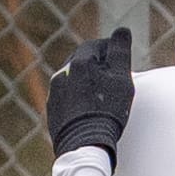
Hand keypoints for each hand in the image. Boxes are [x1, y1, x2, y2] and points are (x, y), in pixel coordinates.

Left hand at [46, 29, 134, 158]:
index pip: (96, 46)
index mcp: (79, 62)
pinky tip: (89, 109)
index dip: (110, 50)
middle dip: (96, 65)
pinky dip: (77, 98)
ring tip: (101, 95)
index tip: (120, 59)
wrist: (85, 144)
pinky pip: (66, 97)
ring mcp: (55, 93)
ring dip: (85, 82)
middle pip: (81, 62)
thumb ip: (120, 52)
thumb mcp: (121, 78)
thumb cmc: (108, 110)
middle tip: (113, 76)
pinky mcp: (52, 111)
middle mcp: (62, 74)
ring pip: (72, 79)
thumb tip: (122, 30)